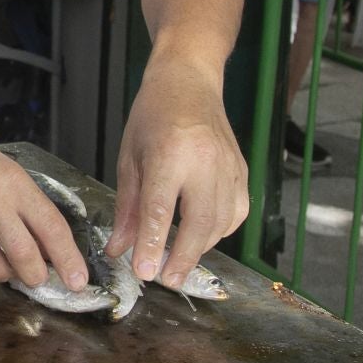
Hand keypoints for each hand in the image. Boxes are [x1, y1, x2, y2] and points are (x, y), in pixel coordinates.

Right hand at [0, 111, 89, 290]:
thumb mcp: (7, 171)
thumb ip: (28, 208)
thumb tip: (50, 249)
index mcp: (12, 182)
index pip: (50, 227)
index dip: (67, 259)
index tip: (77, 281)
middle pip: (23, 255)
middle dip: (36, 276)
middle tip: (39, 278)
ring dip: (6, 273)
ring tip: (7, 264)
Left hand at [104, 60, 247, 288]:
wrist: (189, 82)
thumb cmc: (153, 115)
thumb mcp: (129, 158)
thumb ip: (127, 206)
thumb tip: (119, 248)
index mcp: (170, 154)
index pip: (160, 209)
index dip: (152, 244)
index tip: (145, 271)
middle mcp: (205, 161)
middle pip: (199, 223)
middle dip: (183, 258)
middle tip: (166, 280)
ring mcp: (229, 167)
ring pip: (221, 223)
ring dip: (200, 248)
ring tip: (177, 261)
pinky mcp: (242, 172)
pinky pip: (235, 213)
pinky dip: (219, 231)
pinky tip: (200, 236)